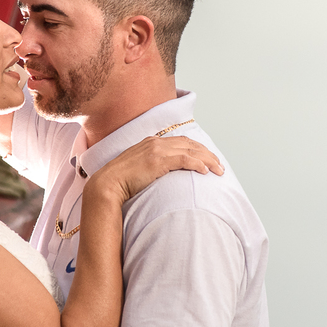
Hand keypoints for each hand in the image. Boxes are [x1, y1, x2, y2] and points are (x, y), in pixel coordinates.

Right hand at [89, 136, 222, 204]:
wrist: (107, 185)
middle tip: (219, 165)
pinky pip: (184, 159)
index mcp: (151, 142)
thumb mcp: (138, 169)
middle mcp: (155, 143)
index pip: (181, 141)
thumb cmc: (120, 182)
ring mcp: (156, 150)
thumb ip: (151, 166)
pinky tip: (205, 171)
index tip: (208, 158)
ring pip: (190, 150)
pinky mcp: (157, 160)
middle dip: (207, 153)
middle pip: (189, 144)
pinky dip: (197, 163)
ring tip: (218, 170)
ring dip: (207, 159)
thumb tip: (161, 175)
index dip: (197, 148)